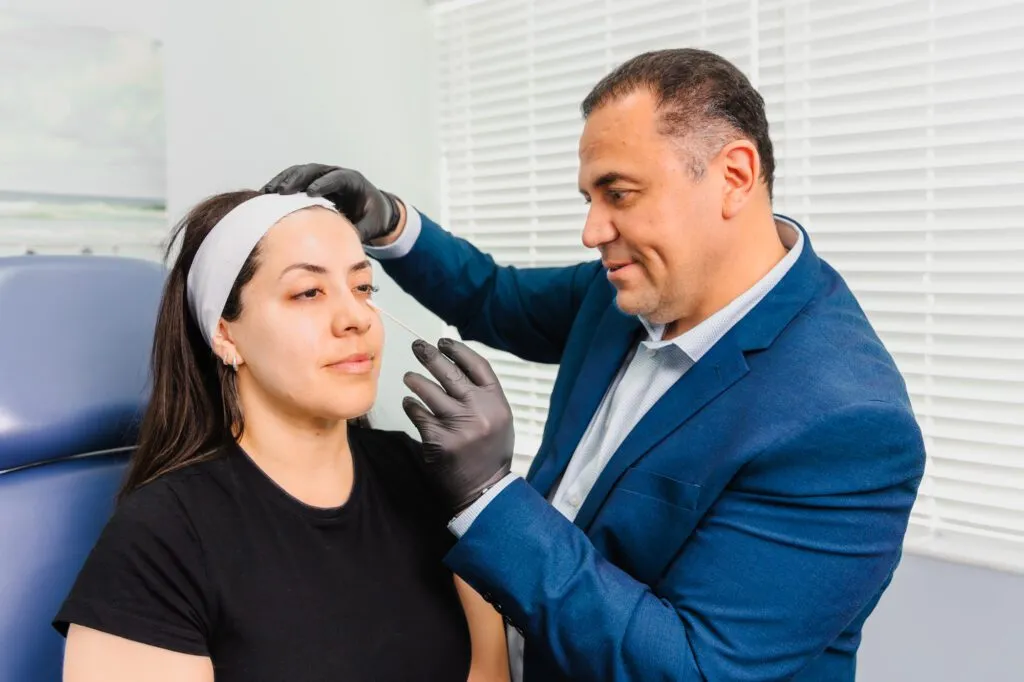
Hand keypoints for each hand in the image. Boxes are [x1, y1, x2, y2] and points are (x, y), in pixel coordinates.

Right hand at [261, 163, 400, 242]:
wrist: (375, 211)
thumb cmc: (373, 217)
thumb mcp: (370, 226)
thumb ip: (359, 233)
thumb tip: (346, 247)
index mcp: (353, 181)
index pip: (336, 178)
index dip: (322, 184)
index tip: (310, 192)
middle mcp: (336, 175)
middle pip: (313, 171)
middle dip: (296, 180)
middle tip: (281, 192)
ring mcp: (322, 177)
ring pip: (300, 173)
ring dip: (283, 181)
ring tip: (267, 192)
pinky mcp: (312, 183)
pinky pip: (294, 181)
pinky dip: (281, 186)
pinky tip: (266, 196)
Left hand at [402, 338, 513, 513]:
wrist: (485, 491)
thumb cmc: (490, 454)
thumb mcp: (498, 420)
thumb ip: (482, 395)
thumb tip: (456, 367)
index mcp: (497, 403)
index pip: (477, 365)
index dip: (458, 350)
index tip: (443, 342)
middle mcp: (480, 411)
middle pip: (450, 373)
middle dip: (430, 356)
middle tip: (418, 347)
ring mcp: (459, 426)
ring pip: (429, 391)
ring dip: (415, 381)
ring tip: (409, 377)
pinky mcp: (439, 441)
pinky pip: (418, 415)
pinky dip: (411, 406)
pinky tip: (410, 404)